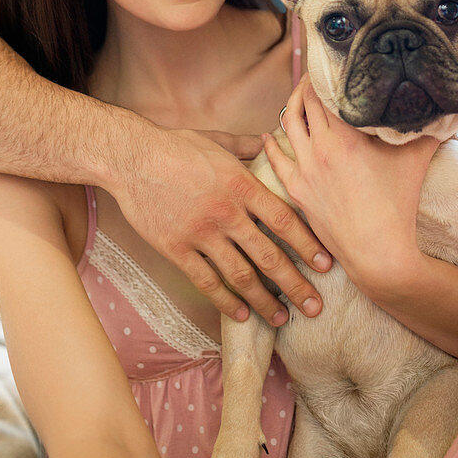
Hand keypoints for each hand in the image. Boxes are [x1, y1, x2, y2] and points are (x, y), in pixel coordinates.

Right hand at [110, 123, 331, 326]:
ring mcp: (201, 233)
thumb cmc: (175, 146)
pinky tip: (240, 314)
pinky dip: (225, 301)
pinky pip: (206, 281)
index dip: (308, 244)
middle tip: (314, 306)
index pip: (284, 220)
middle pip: (268, 255)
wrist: (131, 158)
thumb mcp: (217, 140)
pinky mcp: (176, 248)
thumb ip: (246, 146)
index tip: (326, 264)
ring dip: (264, 300)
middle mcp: (226, 212)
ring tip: (282, 317)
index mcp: (240, 184)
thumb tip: (268, 141)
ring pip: (240, 275)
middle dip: (295, 283)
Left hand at [264, 75, 438, 297]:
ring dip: (292, 106)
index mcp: (345, 136)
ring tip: (299, 94)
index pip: (326, 92)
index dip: (326, 73)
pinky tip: (267, 135)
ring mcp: (305, 169)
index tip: (329, 60)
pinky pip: (277, 159)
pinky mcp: (297, 190)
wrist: (378, 252)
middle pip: (304, 103)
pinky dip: (270, 143)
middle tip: (315, 72)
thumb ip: (431, 130)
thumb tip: (450, 109)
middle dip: (309, 84)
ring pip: (288, 125)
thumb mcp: (417, 161)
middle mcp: (319, 148)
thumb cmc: (399, 205)